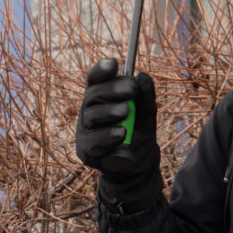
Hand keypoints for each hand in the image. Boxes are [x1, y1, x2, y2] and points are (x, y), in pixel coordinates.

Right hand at [75, 59, 161, 210]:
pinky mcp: (86, 151)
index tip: (114, 64)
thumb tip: (142, 76)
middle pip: (93, 95)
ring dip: (110, 112)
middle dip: (111, 90)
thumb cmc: (138, 136)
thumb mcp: (147, 115)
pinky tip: (121, 133)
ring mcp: (85, 131)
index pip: (96, 80)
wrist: (138, 167)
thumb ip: (145, 97)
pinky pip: (95, 141)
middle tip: (130, 89)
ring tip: (126, 112)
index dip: (101, 70)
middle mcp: (89, 112)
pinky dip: (108, 136)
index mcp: (101, 99)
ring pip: (92, 116)